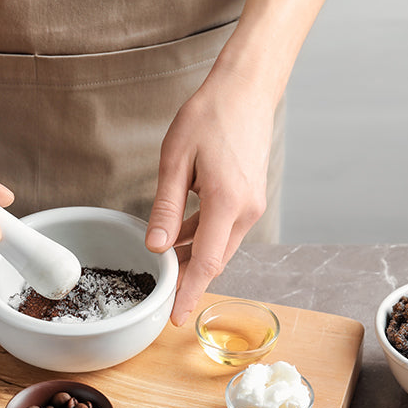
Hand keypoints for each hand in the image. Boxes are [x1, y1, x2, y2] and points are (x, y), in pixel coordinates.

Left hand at [145, 71, 274, 325]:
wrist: (246, 90)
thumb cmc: (209, 117)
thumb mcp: (176, 160)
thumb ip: (166, 208)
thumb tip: (156, 247)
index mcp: (227, 203)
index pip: (208, 263)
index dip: (189, 293)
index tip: (175, 317)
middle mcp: (246, 210)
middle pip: (215, 260)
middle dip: (189, 280)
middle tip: (161, 297)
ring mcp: (251, 205)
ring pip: (220, 246)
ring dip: (194, 258)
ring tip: (166, 269)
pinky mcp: (249, 198)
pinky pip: (224, 229)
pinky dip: (203, 239)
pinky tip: (181, 239)